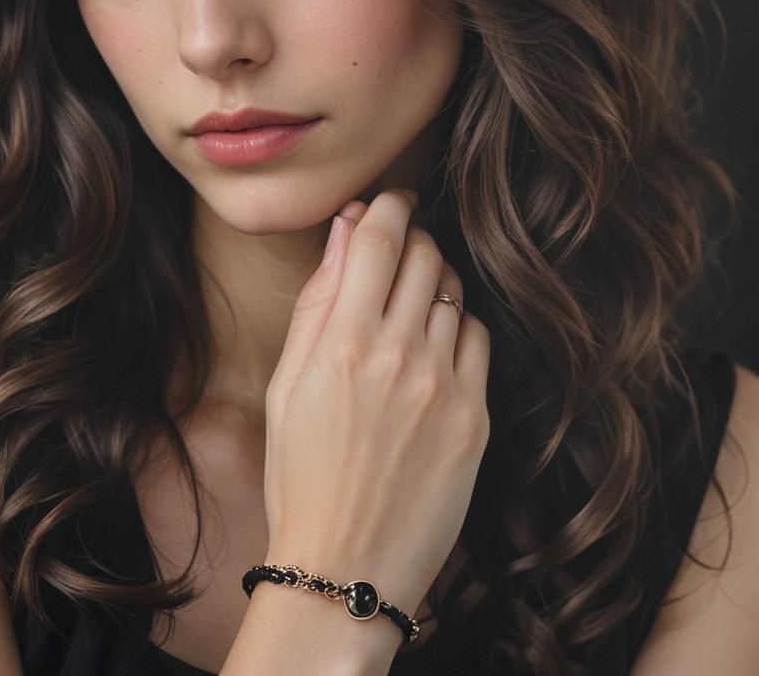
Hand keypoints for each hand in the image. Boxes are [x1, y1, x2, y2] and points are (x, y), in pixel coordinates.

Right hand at [262, 188, 490, 615]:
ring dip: (432, 281)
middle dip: (409, 238)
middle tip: (395, 253)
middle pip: (423, 254)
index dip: (386, 206)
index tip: (387, 201)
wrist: (346, 562)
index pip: (378, 239)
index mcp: (343, 345)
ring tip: (409, 305)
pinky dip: (456, 326)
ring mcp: (444, 387)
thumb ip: (318, 301)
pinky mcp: (476, 417)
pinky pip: (476, 338)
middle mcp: (400, 356)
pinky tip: (433, 346)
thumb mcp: (287, 383)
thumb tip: (345, 232)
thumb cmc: (300, 473)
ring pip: (453, 291)